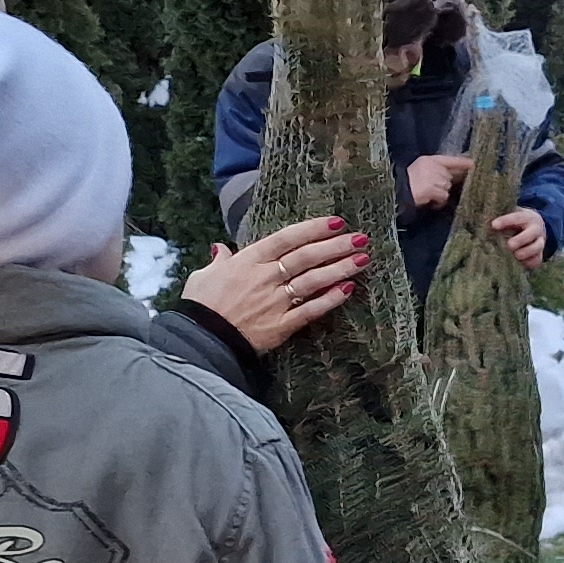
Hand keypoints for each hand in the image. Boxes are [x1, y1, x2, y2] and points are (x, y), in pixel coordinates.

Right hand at [179, 215, 362, 350]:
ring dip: (340, 269)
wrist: (201, 339)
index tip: (337, 222)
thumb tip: (221, 250)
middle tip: (361, 239)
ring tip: (362, 259)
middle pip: (307, 257)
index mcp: (249, 260)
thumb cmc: (201, 305)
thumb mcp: (204, 276)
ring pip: (313, 280)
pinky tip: (348, 290)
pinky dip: (330, 299)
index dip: (313, 229)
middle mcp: (266, 277)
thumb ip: (220, 261)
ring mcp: (275, 301)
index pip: (287, 238)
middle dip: (336, 246)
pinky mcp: (281, 325)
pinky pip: (310, 310)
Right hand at [403, 152, 472, 210]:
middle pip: (449, 177)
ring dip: (441, 193)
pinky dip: (438, 201)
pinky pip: (443, 196)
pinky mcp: (430, 188)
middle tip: (432, 189)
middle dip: (444, 184)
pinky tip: (429, 200)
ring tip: (428, 194)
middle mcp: (431, 166)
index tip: (474, 164)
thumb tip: (451, 177)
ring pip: (447, 187)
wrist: (394, 193)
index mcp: (428, 160)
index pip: (450, 160)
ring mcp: (431, 177)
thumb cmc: (408, 184)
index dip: (463, 162)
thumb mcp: (421, 171)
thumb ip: (436, 171)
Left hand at [487, 204, 548, 264]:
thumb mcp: (510, 216)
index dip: (505, 221)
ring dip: (526, 252)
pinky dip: (530, 262)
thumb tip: (481, 221)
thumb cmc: (516, 222)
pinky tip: (521, 263)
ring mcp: (539, 242)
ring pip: (537, 247)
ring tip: (516, 256)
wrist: (536, 228)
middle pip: (531, 234)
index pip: (517, 217)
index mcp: (526, 217)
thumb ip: (498, 217)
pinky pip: (537, 260)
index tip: (493, 225)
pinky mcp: (539, 255)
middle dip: (520, 240)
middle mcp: (535, 229)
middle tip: (509, 245)